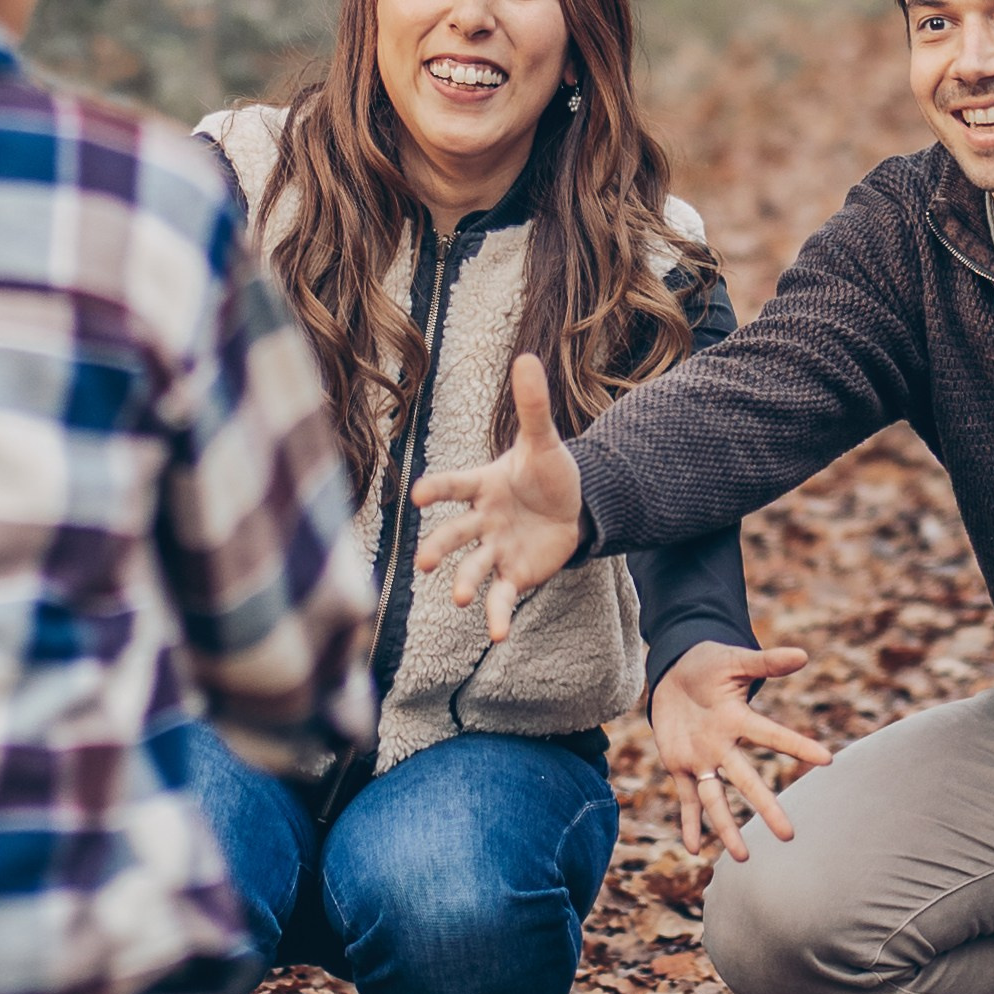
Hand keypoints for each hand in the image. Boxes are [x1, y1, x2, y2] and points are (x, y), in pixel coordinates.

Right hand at [410, 354, 584, 639]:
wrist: (574, 507)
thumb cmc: (549, 472)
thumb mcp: (544, 441)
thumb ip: (533, 405)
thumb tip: (526, 357)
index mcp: (483, 486)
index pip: (454, 486)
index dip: (437, 490)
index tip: (418, 496)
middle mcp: (481, 521)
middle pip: (454, 534)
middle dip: (438, 547)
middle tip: (424, 562)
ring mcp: (495, 550)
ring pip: (472, 568)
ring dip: (464, 583)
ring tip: (461, 597)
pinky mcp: (513, 575)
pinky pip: (501, 597)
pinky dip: (496, 617)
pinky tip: (497, 636)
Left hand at [649, 641, 832, 862]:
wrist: (676, 673)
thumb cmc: (710, 665)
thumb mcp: (735, 660)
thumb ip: (765, 662)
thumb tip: (803, 655)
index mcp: (738, 719)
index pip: (772, 735)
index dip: (798, 746)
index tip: (828, 760)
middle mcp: (724, 746)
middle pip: (747, 781)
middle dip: (766, 808)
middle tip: (788, 836)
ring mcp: (702, 759)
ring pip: (716, 799)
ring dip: (727, 828)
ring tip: (743, 858)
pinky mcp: (679, 765)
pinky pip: (686, 798)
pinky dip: (688, 823)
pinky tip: (692, 849)